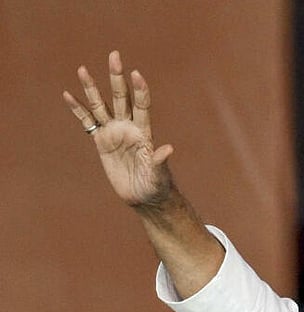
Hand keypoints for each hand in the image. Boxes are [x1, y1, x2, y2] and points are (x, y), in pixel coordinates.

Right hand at [63, 51, 174, 207]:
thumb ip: (160, 161)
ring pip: (101, 105)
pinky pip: (88, 122)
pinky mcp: (101, 141)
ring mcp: (114, 132)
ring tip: (83, 69)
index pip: (142, 106)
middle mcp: (128, 127)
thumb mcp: (159, 175)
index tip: (136, 74)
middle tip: (114, 55)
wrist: (144, 196)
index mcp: (144, 133)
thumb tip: (168, 149)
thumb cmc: (156, 186)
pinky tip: (68, 95)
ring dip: (92, 88)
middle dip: (117, 77)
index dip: (139, 90)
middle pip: (121, 97)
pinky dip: (78, 109)